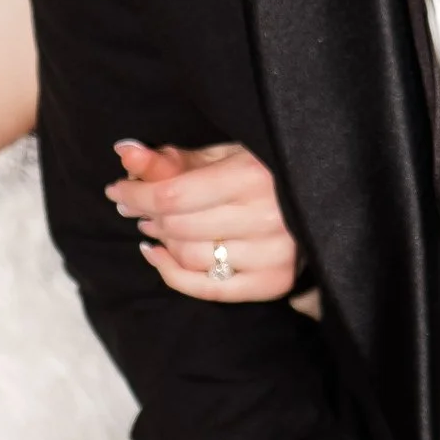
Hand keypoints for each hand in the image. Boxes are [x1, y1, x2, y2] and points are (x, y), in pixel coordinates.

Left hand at [109, 136, 302, 299]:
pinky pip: (209, 288)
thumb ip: (172, 159)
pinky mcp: (275, 281)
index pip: (174, 194)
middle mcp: (268, 216)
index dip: (136, 194)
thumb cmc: (264, 171)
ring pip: (191, 257)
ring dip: (162, 242)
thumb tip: (123, 151)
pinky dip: (174, 275)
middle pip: (179, 226)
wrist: (322, 198)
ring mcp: (275, 253)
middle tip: (136, 207)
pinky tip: (158, 256)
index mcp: (254, 174)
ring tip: (154, 227)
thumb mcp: (223, 155)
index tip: (117, 190)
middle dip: (147, 216)